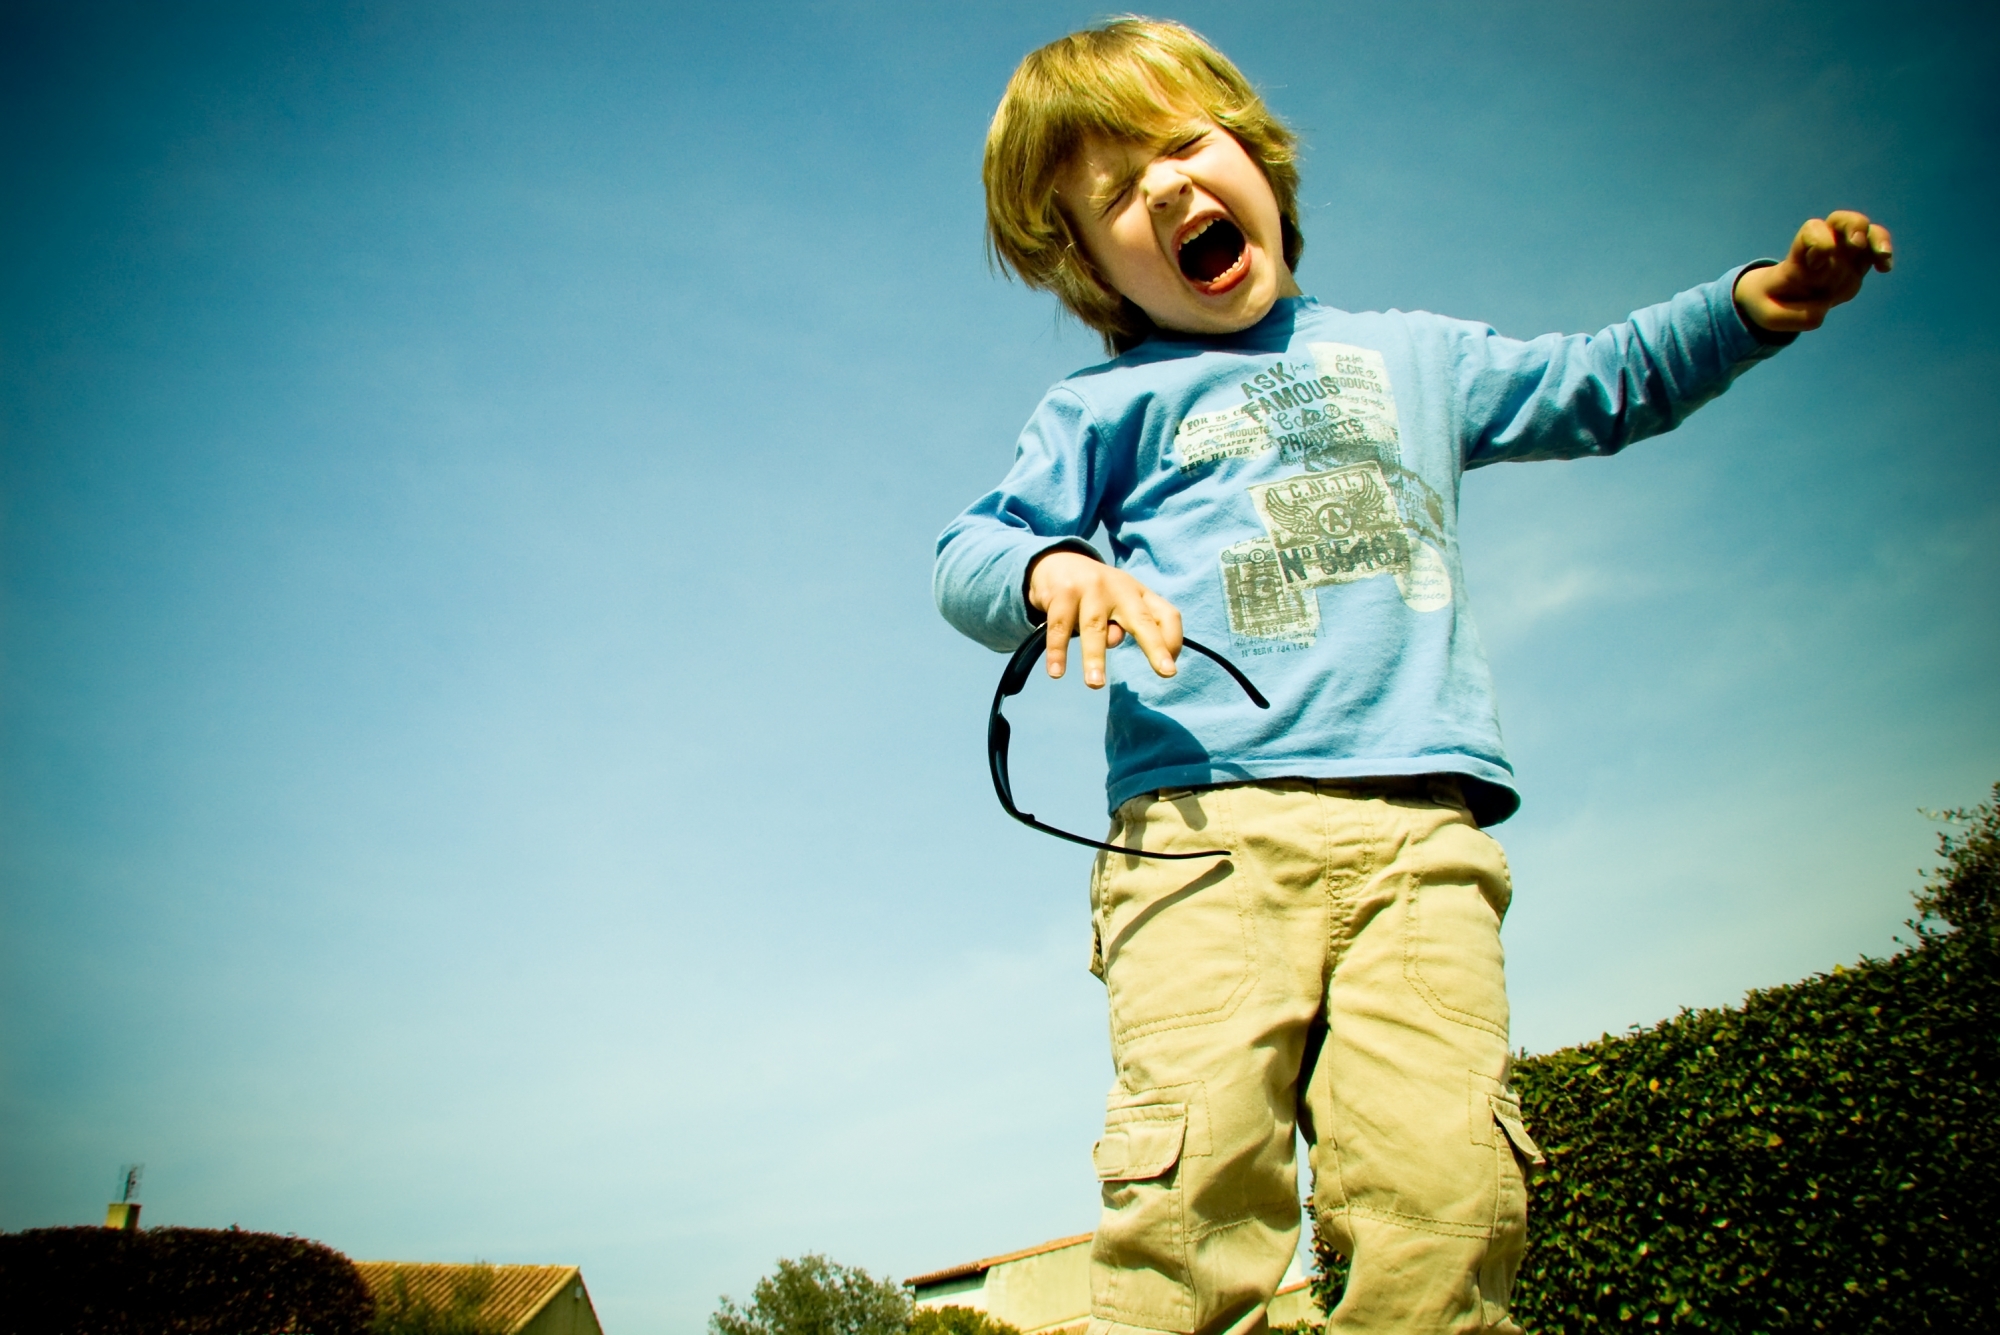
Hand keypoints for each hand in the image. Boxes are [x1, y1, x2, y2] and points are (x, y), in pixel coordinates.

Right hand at [1026, 551, 1182, 687]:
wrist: (1057, 562)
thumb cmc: (1095, 593)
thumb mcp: (1118, 603)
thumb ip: (1124, 625)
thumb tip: (1114, 641)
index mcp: (1138, 593)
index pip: (1167, 615)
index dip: (1173, 641)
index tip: (1169, 670)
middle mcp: (1119, 589)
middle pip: (1141, 619)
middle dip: (1155, 646)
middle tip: (1166, 671)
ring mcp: (1090, 589)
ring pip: (1095, 628)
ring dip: (1094, 657)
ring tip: (1096, 683)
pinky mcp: (1062, 593)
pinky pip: (1060, 627)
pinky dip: (1058, 651)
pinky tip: (1056, 671)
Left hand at [1734, 210, 1892, 332]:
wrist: (1778, 301)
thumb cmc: (1772, 303)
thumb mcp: (1773, 317)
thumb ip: (1798, 316)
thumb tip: (1824, 309)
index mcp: (1798, 255)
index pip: (1811, 231)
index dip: (1818, 241)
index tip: (1815, 264)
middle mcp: (1822, 249)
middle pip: (1840, 220)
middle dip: (1852, 226)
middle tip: (1855, 243)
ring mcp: (1842, 255)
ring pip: (1865, 230)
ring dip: (1877, 238)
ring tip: (1882, 256)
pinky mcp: (1856, 265)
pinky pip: (1875, 251)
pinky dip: (1883, 254)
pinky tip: (1885, 268)